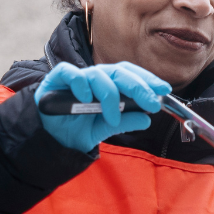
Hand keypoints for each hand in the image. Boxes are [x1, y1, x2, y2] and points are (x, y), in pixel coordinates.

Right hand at [36, 61, 168, 152]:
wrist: (49, 141)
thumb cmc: (75, 130)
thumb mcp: (104, 129)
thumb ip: (124, 122)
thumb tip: (147, 119)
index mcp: (106, 86)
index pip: (129, 75)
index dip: (147, 79)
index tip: (164, 90)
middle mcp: (93, 79)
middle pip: (119, 72)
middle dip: (138, 86)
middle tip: (151, 102)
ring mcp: (76, 78)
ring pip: (97, 74)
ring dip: (109, 95)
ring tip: (112, 117)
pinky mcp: (56, 80)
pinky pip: (70, 73)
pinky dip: (80, 84)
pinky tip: (86, 99)